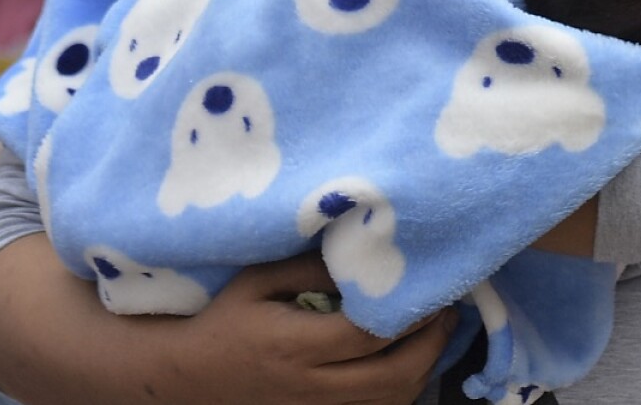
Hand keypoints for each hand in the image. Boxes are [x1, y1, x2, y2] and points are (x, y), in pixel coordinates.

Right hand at [166, 252, 456, 404]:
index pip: (368, 335)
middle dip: (431, 344)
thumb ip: (311, 267)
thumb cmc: (227, 319)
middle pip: (392, 376)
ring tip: (439, 332)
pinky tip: (412, 361)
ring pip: (390, 401)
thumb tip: (366, 251)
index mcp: (294, 346)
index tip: (432, 288)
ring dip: (424, 368)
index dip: (409, 314)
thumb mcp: (259, 280)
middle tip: (450, 311)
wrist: (191, 378)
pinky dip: (403, 389)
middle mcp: (310, 387)